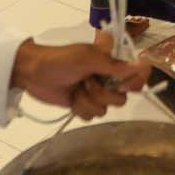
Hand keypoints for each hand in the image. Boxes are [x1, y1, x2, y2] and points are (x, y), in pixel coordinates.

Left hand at [12, 32, 150, 119]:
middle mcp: (108, 77)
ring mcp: (96, 93)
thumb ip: (114, 65)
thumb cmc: (59, 60)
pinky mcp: (84, 105)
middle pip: (122, 97)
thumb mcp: (87, 58)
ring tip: (75, 90)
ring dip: (87, 101)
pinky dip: (80, 109)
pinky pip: (92, 116)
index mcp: (112, 62)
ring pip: (106, 110)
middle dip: (102, 94)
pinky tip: (71, 100)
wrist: (32, 73)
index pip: (138, 73)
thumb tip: (142, 65)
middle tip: (86, 82)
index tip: (120, 85)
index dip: (134, 82)